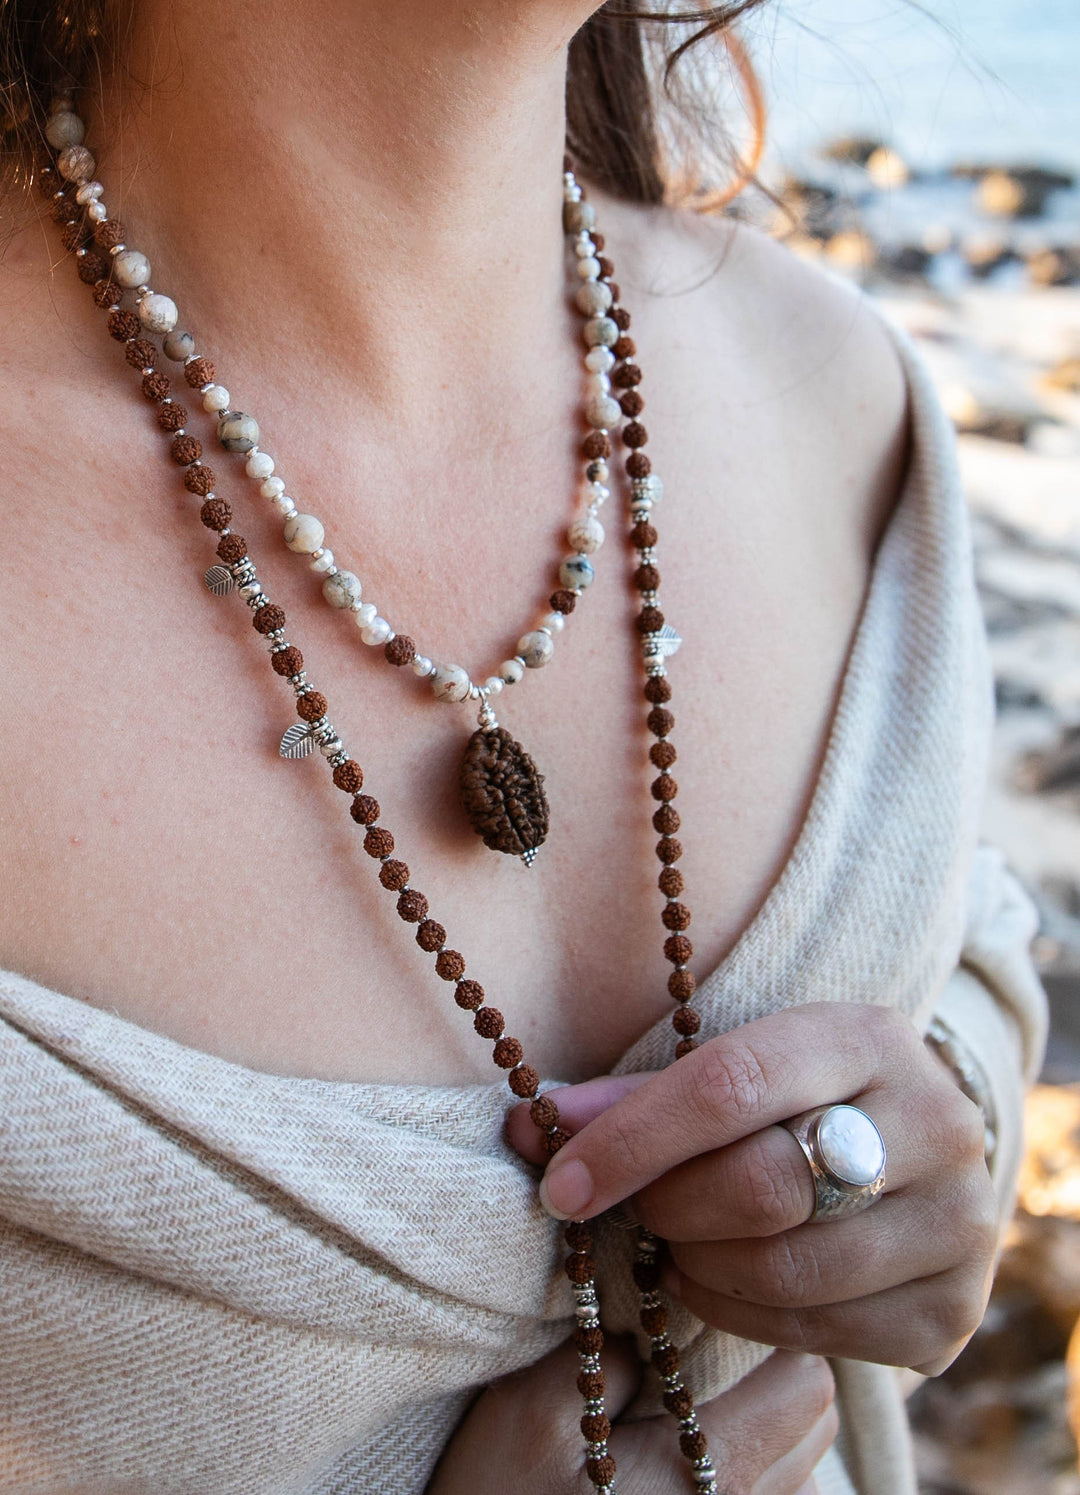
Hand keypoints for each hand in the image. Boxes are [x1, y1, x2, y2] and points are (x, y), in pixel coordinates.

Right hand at [427, 1340, 834, 1494]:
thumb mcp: (530, 1413)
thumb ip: (604, 1353)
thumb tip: (655, 1317)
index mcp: (711, 1479)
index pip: (805, 1382)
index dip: (765, 1332)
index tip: (710, 1311)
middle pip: (815, 1422)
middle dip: (771, 1369)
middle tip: (702, 1345)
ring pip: (800, 1466)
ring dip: (763, 1423)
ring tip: (689, 1404)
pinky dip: (747, 1470)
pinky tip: (682, 1460)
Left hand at [508, 1002, 997, 1375]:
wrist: (914, 1156)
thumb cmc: (795, 1105)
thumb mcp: (732, 1074)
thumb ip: (633, 1101)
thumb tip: (529, 1128)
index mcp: (868, 1038)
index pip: (732, 1084)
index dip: (632, 1141)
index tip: (560, 1186)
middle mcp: (936, 1123)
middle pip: (762, 1184)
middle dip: (670, 1207)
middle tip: (640, 1212)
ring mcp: (958, 1222)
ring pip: (786, 1270)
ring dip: (699, 1269)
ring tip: (679, 1247)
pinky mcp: (953, 1312)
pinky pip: (814, 1335)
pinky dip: (740, 1319)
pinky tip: (722, 1285)